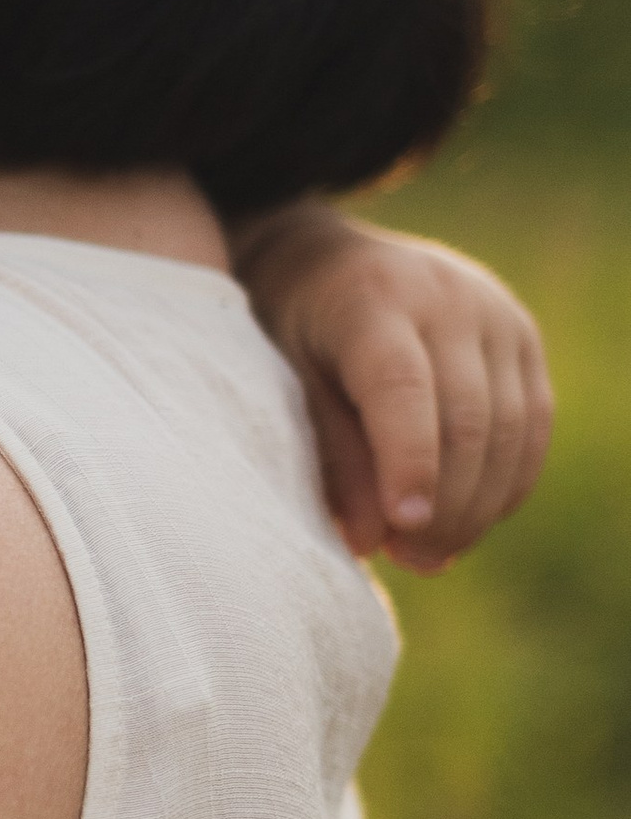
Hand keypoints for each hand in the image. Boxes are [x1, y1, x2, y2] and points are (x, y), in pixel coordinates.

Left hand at [232, 205, 552, 572]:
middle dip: (445, 504)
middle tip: (411, 560)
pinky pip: (534, 421)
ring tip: (434, 554)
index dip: (408, 465)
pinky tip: (472, 520)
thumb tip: (369, 541)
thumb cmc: (290, 328)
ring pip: (511, 427)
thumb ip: (329, 453)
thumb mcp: (284, 379)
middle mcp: (447, 297)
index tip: (402, 531)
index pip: (403, 389)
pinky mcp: (522, 335)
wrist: (326, 258)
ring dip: (479, 504)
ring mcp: (495, 312)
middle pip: (468, 418)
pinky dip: (509, 480)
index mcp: (374, 299)